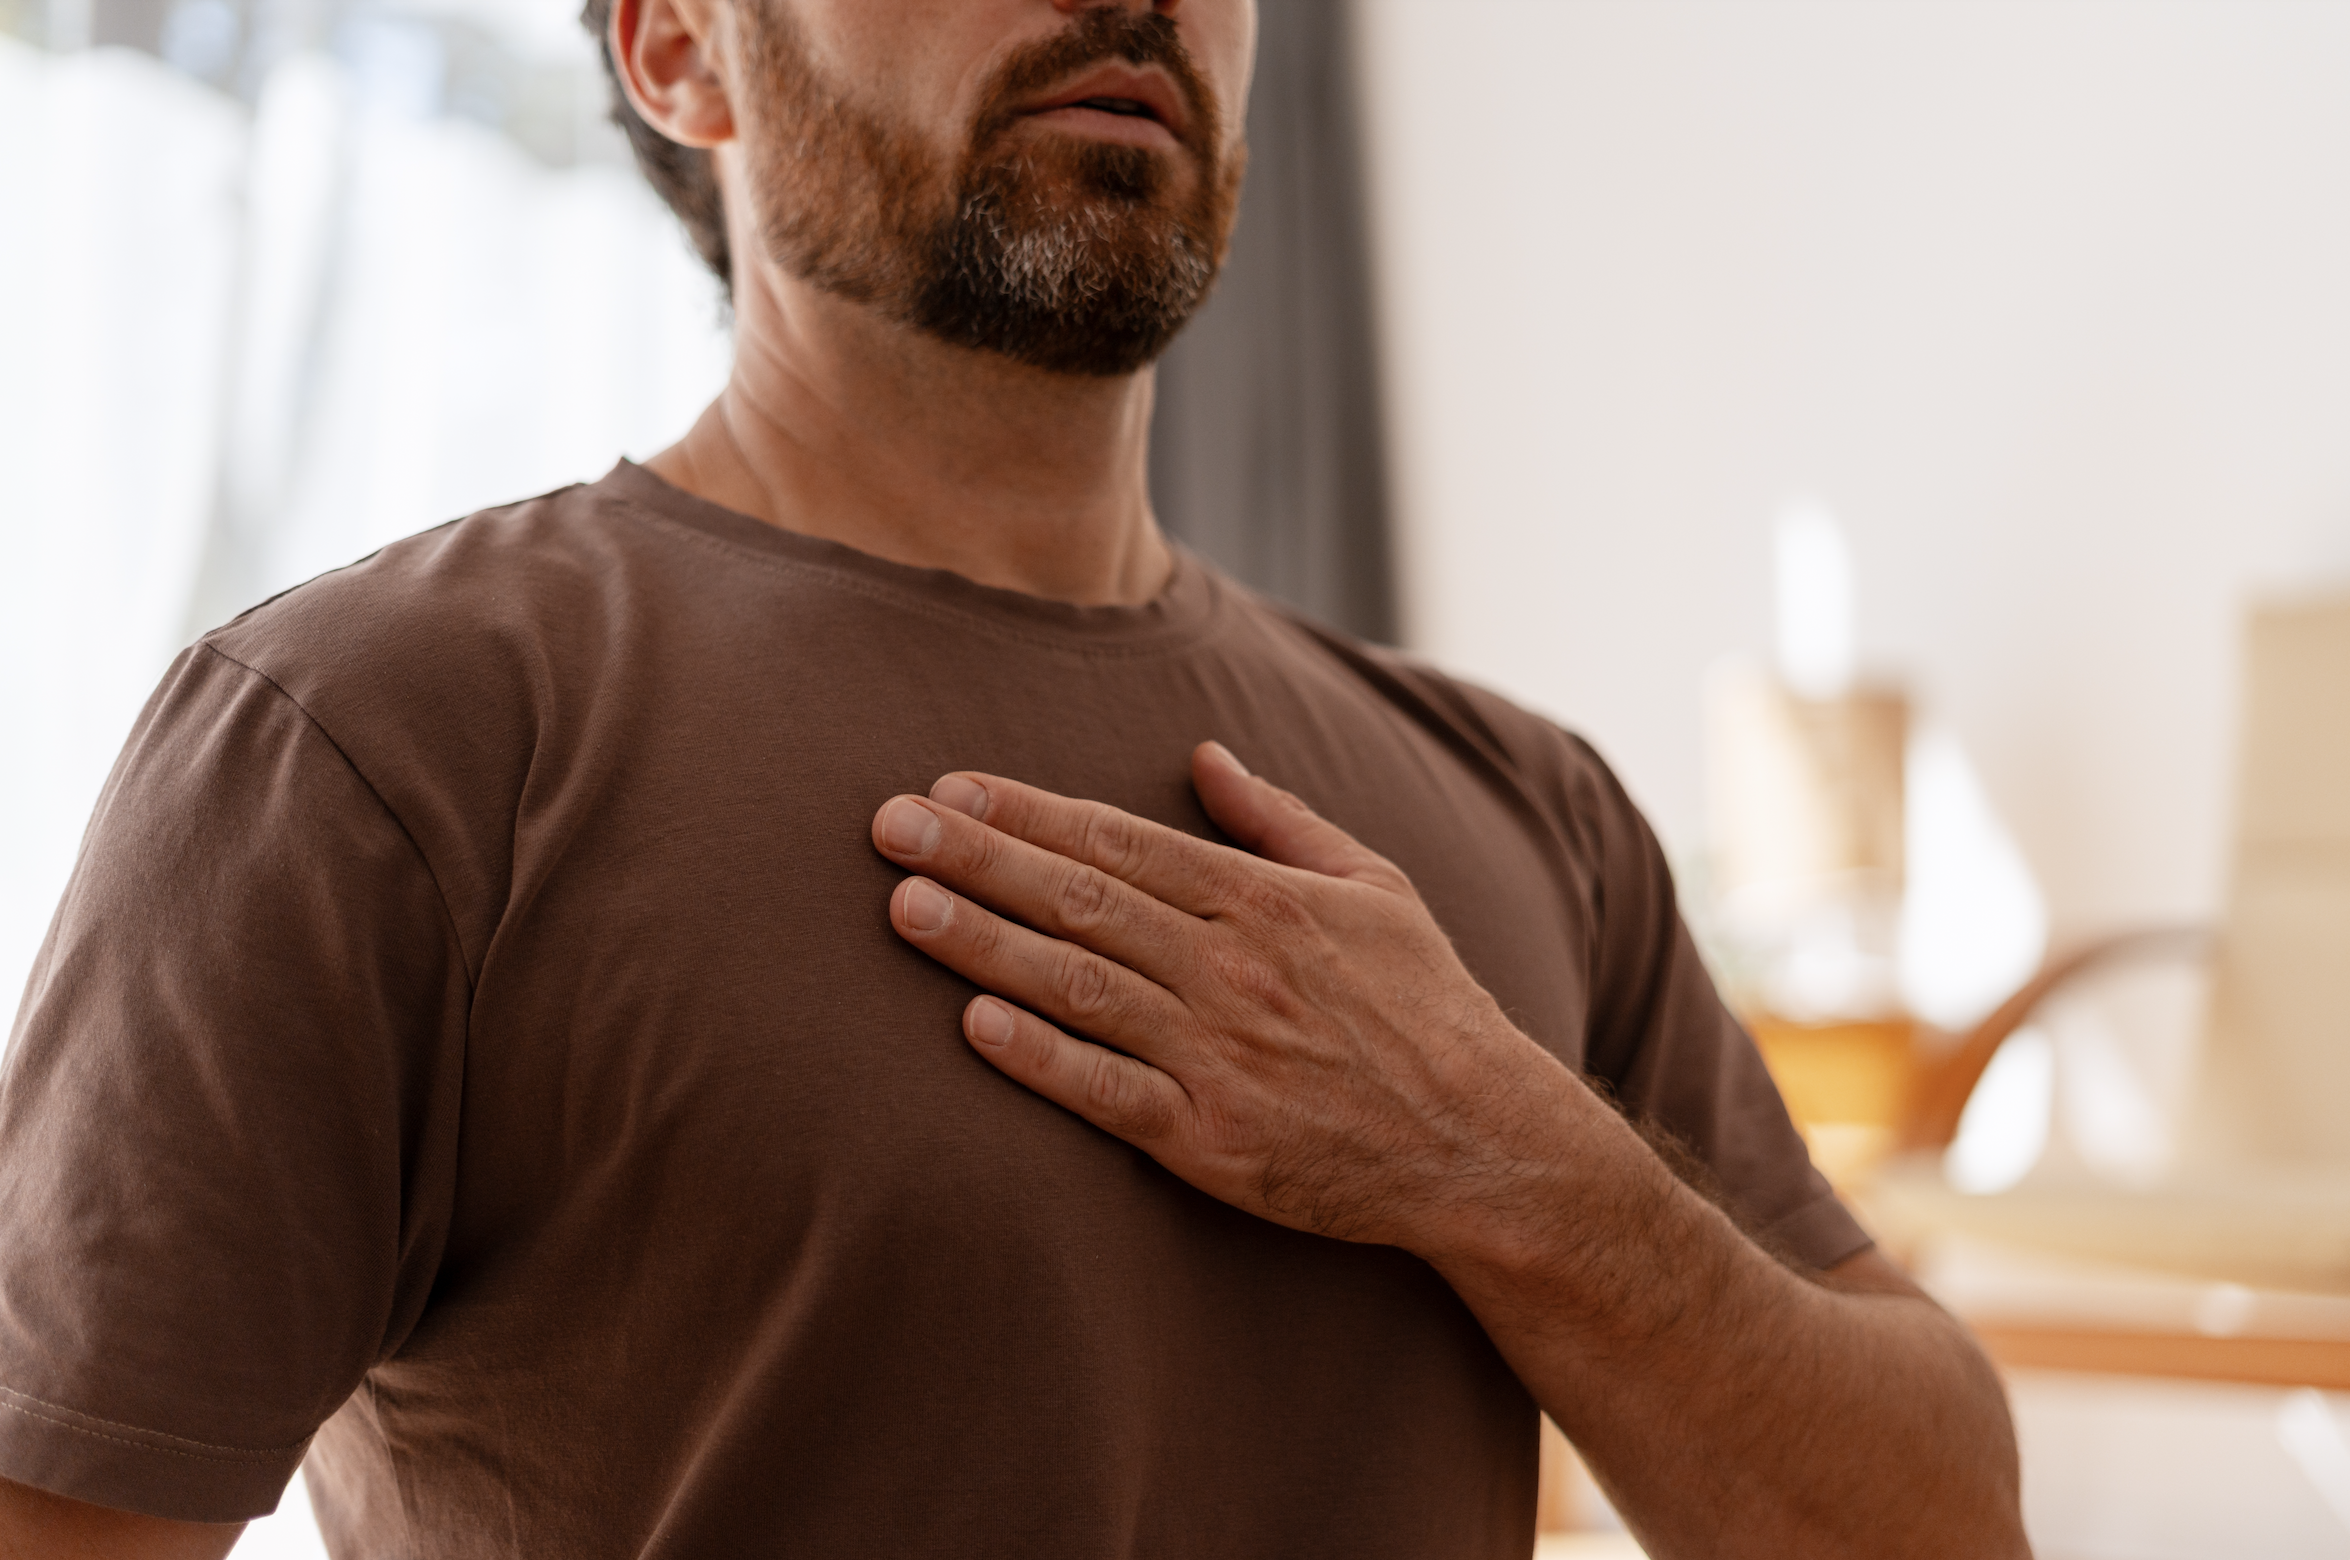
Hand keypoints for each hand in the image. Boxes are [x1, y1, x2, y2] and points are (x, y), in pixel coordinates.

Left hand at [868, 741, 1585, 1254]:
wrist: (1481, 1143)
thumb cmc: (1426, 1006)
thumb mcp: (1373, 885)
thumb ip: (1280, 818)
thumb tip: (1206, 753)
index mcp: (1265, 900)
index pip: (1121, 842)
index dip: (1030, 812)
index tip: (952, 786)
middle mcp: (1233, 968)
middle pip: (1082, 900)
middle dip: (979, 857)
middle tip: (889, 826)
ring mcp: (1219, 1055)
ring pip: (1081, 985)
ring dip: (984, 944)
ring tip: (904, 907)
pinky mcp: (1211, 1141)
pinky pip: (1109, 1092)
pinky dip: (1041, 1058)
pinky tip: (974, 1026)